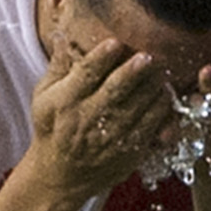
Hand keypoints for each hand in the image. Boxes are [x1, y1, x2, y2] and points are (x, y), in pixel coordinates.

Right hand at [29, 36, 181, 196]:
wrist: (62, 175)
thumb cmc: (53, 128)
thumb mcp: (44, 97)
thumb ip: (58, 67)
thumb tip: (62, 35)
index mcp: (65, 102)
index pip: (84, 76)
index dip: (100, 58)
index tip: (114, 42)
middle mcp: (87, 120)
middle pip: (114, 92)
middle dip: (132, 73)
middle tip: (147, 56)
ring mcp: (110, 139)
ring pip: (137, 110)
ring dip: (152, 89)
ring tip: (162, 73)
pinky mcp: (128, 152)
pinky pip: (150, 129)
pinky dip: (161, 112)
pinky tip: (166, 96)